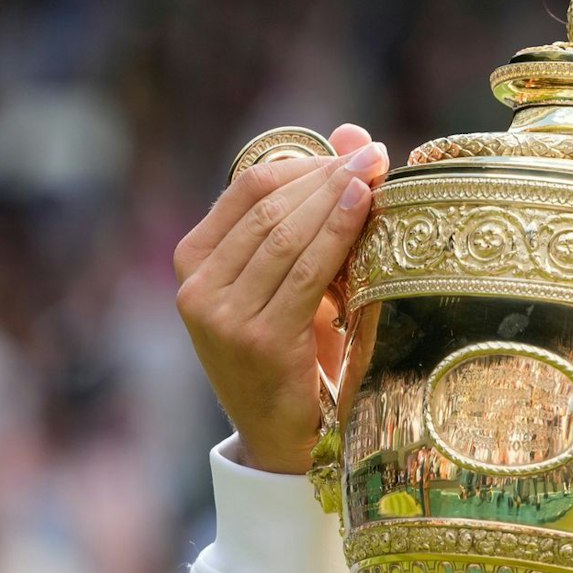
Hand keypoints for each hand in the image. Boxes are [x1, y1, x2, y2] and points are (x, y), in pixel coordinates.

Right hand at [174, 124, 389, 474]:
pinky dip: (338, 234)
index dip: (305, 162)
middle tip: (377, 157)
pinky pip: (305, 273)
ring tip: (378, 174)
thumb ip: (315, 209)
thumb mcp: (298, 279)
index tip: (356, 151)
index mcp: (194, 261)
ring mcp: (220, 316)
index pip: (248, 188)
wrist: (287, 438)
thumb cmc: (298, 351)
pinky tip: (365, 208)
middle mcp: (196, 287)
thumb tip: (353, 133)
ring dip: (337, 199)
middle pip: (269, 207)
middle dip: (328, 176)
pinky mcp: (257, 340)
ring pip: (286, 235)